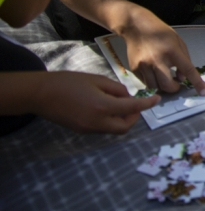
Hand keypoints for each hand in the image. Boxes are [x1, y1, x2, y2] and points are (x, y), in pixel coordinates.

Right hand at [33, 71, 159, 133]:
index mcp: (103, 107)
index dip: (147, 104)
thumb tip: (127, 97)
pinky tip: (107, 108)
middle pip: (124, 127)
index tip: (156, 99)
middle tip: (135, 104)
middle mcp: (97, 122)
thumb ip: (116, 89)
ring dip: (122, 119)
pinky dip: (110, 120)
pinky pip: (102, 129)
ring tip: (120, 104)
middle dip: (134, 117)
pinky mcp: (81, 130)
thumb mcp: (97, 80)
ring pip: (114, 130)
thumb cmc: (69, 82)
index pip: (132, 109)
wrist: (41, 94)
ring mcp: (88, 129)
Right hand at [121, 8, 204, 94]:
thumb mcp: (178, 42)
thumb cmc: (160, 33)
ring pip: (155, 87)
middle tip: (177, 84)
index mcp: (172, 51)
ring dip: (162, 86)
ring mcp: (143, 65)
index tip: (203, 92)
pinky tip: (154, 73)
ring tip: (165, 77)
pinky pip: (145, 82)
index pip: (187, 70)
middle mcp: (156, 60)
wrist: (136, 26)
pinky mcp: (134, 69)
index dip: (197, 82)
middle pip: (167, 85)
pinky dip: (152, 82)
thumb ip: (184, 59)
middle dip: (174, 88)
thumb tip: (183, 78)